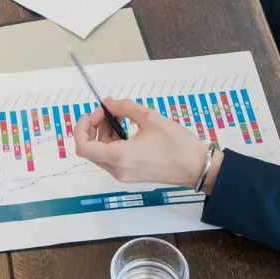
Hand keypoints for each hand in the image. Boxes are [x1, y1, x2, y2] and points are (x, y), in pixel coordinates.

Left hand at [74, 97, 214, 188]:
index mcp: (119, 157)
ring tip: (120, 115)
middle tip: (108, 110)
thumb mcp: (149, 118)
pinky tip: (126, 126)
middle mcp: (118, 169)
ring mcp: (124, 174)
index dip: (82, 127)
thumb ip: (124, 108)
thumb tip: (109, 104)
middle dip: (94, 126)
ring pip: (101, 152)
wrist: (197, 167)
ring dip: (104, 132)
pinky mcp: (132, 173)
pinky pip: (113, 156)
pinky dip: (114, 140)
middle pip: (91, 148)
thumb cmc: (176, 144)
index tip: (95, 113)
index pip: (83, 147)